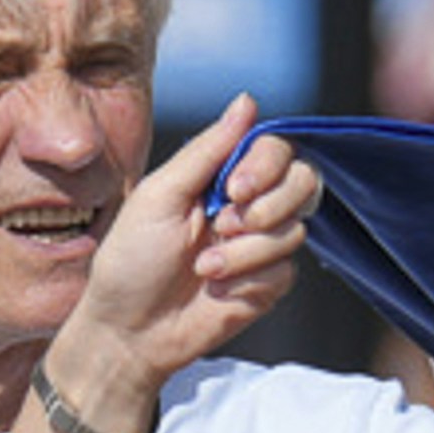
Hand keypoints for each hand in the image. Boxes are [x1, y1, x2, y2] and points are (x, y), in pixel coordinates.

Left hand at [56, 95, 302, 417]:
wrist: (130, 332)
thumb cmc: (131, 261)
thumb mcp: (161, 195)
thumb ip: (208, 149)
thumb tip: (249, 100)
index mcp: (219, 176)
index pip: (274, 148)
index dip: (266, 164)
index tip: (235, 189)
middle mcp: (247, 205)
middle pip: (304, 180)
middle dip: (269, 204)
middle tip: (226, 225)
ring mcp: (260, 245)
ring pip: (295, 229)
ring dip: (246, 250)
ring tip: (205, 269)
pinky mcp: (269, 283)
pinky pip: (287, 269)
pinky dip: (250, 278)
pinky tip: (218, 289)